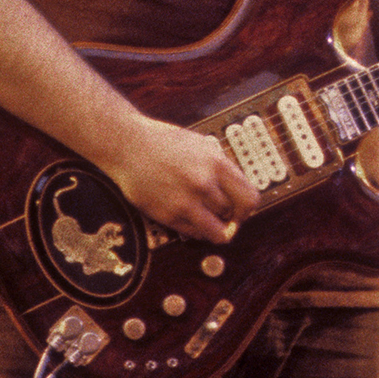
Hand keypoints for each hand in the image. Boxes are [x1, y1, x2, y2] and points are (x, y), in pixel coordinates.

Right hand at [102, 112, 259, 242]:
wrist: (129, 146)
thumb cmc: (165, 143)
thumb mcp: (203, 146)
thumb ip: (223, 168)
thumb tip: (239, 192)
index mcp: (217, 163)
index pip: (250, 198)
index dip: (247, 208)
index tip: (242, 210)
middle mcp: (204, 184)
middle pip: (233, 215)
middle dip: (230, 216)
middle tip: (223, 215)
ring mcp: (186, 201)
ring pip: (217, 231)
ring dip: (215, 228)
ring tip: (208, 220)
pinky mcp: (168, 215)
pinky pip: (194, 234)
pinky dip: (197, 231)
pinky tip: (191, 219)